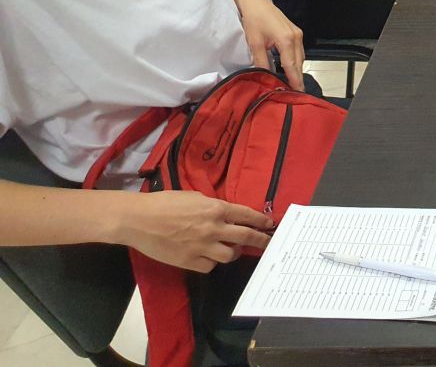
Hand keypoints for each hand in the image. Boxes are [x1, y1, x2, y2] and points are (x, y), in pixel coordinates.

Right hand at [119, 191, 274, 272]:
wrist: (139, 219)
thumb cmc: (165, 203)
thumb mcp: (194, 197)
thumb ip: (212, 206)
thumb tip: (225, 214)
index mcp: (215, 209)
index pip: (247, 215)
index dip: (261, 221)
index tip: (270, 225)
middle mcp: (213, 228)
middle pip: (245, 237)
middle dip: (260, 241)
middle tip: (267, 243)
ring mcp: (202, 246)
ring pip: (229, 255)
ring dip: (233, 252)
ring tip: (230, 249)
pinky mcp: (189, 261)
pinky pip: (209, 266)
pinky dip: (211, 262)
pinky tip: (207, 256)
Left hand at [233, 0, 304, 90]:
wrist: (255, 1)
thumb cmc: (253, 19)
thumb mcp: (254, 43)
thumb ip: (262, 62)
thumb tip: (266, 77)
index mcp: (286, 40)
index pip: (292, 66)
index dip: (295, 81)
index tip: (298, 94)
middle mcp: (296, 37)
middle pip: (299, 63)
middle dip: (296, 78)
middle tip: (293, 93)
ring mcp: (298, 34)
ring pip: (300, 57)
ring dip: (296, 69)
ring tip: (290, 83)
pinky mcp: (296, 32)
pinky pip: (298, 51)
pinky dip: (294, 61)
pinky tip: (288, 67)